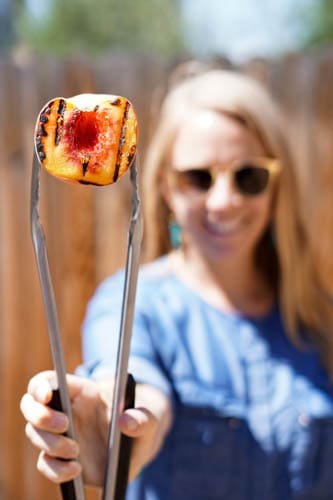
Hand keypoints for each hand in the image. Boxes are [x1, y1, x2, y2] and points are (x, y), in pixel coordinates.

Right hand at [20, 371, 171, 485]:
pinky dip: (55, 469)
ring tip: (76, 451)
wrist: (141, 444)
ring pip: (35, 434)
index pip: (48, 380)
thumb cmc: (142, 419)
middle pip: (30, 405)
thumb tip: (126, 421)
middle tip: (64, 425)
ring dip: (50, 443)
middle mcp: (66, 410)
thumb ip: (144, 418)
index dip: (41, 385)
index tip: (47, 395)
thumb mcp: (151, 417)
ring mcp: (61, 435)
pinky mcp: (62, 459)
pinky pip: (45, 464)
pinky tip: (75, 470)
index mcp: (82, 391)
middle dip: (40, 415)